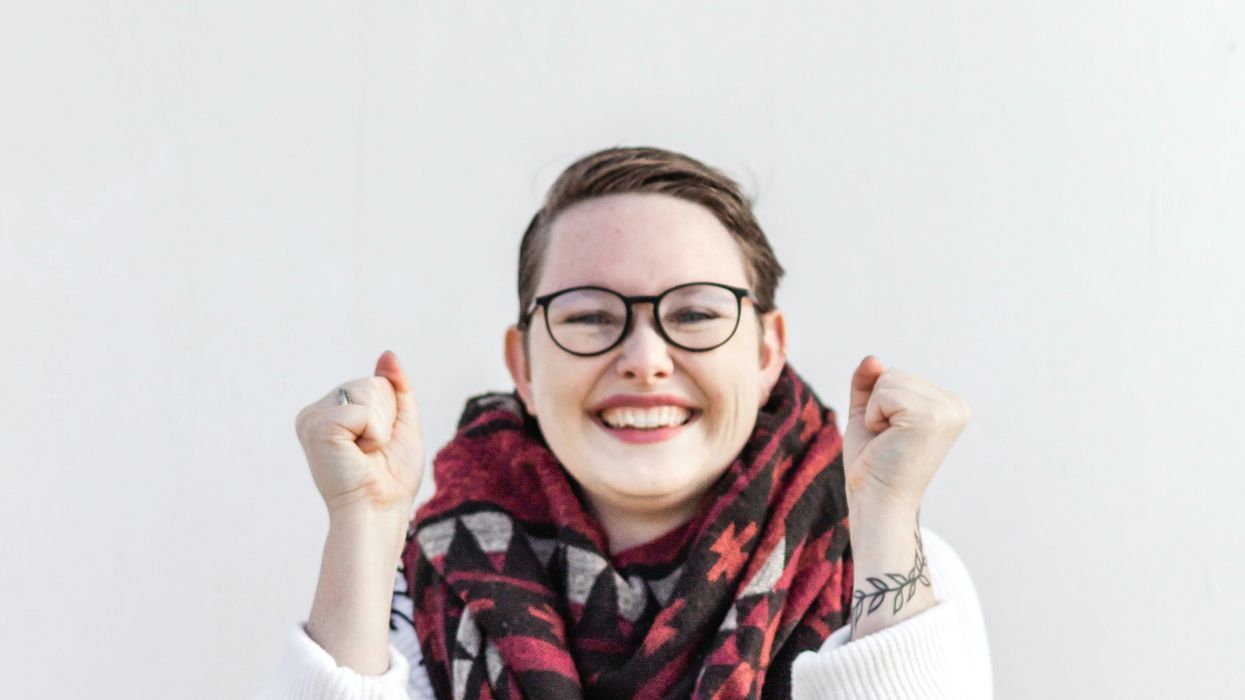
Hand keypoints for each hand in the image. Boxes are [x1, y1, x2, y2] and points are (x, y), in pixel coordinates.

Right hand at [294, 350, 424, 517]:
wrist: (379, 510)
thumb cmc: (390, 477)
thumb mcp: (401, 424)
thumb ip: (396, 389)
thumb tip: (387, 354)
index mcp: (332, 411)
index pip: (376, 383)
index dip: (390, 414)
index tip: (377, 445)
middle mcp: (316, 412)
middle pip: (372, 383)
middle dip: (386, 418)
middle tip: (371, 451)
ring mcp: (312, 418)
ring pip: (368, 391)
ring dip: (380, 426)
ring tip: (364, 453)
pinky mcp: (316, 426)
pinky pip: (363, 410)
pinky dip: (373, 433)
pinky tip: (358, 454)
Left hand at [842, 356, 969, 508]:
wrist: (876, 500)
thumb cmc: (873, 463)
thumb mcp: (868, 415)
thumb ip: (869, 384)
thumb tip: (872, 359)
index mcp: (950, 405)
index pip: (897, 375)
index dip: (879, 405)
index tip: (891, 436)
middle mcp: (956, 406)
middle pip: (892, 373)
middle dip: (876, 406)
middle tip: (888, 441)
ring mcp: (947, 411)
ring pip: (887, 380)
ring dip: (874, 413)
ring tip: (888, 441)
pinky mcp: (931, 417)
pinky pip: (883, 394)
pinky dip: (874, 417)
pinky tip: (887, 441)